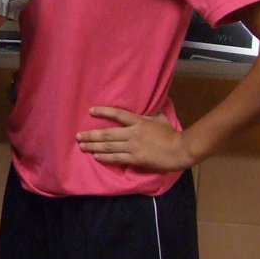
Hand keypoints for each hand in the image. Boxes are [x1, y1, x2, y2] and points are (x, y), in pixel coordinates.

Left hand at [76, 106, 193, 171]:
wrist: (181, 150)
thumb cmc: (171, 134)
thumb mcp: (161, 118)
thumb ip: (152, 111)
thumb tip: (152, 100)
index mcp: (139, 121)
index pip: (117, 114)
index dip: (103, 112)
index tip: (90, 111)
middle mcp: (133, 133)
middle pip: (107, 133)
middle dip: (91, 135)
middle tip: (78, 136)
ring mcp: (134, 146)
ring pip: (109, 146)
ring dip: (93, 146)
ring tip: (82, 146)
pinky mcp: (136, 158)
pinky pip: (117, 158)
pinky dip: (105, 157)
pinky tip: (96, 156)